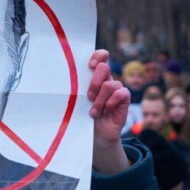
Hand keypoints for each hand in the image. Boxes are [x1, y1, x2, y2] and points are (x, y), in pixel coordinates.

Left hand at [87, 50, 129, 173]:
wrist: (97, 133)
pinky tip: (106, 112)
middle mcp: (107, 79)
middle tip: (89, 96)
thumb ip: (77, 89)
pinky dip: (110, 103)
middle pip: (104, 68)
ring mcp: (116, 87)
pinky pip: (120, 93)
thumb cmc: (85, 115)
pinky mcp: (124, 97)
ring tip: (94, 112)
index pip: (101, 56)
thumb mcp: (78, 101)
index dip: (98, 56)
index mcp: (95, 76)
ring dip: (99, 100)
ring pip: (109, 85)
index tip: (90, 66)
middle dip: (94, 82)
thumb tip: (64, 80)